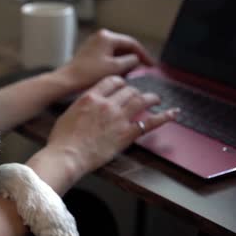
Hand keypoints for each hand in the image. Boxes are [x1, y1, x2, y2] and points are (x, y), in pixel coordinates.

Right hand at [45, 75, 178, 179]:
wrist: (67, 155)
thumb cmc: (62, 139)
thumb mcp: (68, 113)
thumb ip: (82, 106)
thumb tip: (87, 105)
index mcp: (91, 97)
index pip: (112, 81)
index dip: (121, 82)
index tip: (124, 85)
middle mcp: (107, 104)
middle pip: (128, 89)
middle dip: (135, 90)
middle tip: (139, 94)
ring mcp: (119, 118)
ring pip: (141, 100)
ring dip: (151, 97)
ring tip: (156, 99)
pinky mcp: (126, 134)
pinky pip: (150, 123)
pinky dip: (164, 117)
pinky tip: (173, 113)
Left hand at [51, 29, 154, 91]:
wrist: (67, 80)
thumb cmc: (88, 74)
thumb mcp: (115, 68)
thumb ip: (130, 61)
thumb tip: (136, 59)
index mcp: (107, 37)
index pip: (131, 43)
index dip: (143, 54)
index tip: (151, 65)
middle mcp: (100, 37)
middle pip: (123, 46)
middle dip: (133, 58)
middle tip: (142, 70)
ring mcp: (94, 44)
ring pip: (116, 52)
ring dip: (124, 62)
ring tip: (130, 73)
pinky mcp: (90, 53)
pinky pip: (107, 55)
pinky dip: (114, 63)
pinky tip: (117, 73)